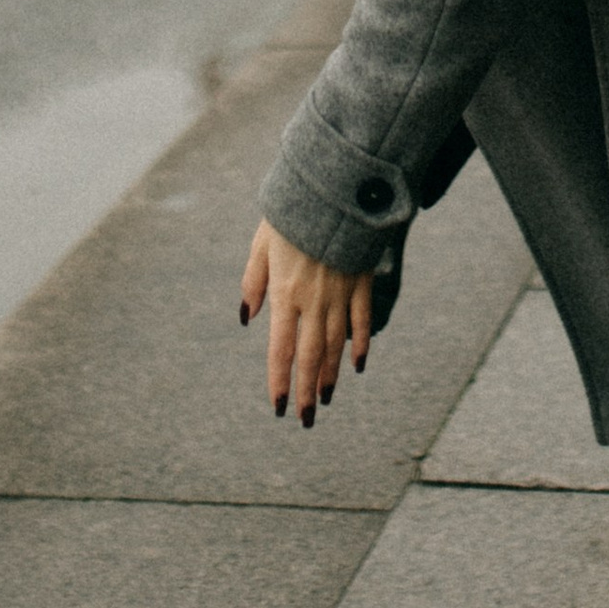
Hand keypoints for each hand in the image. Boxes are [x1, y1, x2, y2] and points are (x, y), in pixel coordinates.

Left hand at [240, 221, 373, 425]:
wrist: (334, 189)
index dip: (279, 381)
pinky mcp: (361, 281)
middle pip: (310, 355)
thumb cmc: (291, 214)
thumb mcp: (261, 243)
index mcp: (285, 293)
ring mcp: (340, 292)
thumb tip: (246, 318)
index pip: (280, 350)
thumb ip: (253, 281)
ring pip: (336, 344)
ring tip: (327, 398)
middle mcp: (313, 300)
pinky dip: (361, 344)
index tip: (278, 408)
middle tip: (306, 418)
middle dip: (307, 391)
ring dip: (331, 374)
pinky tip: (358, 364)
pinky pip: (362, 320)